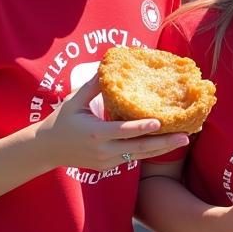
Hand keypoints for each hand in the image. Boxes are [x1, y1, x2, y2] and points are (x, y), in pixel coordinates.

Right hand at [38, 73, 190, 172]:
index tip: (160, 122)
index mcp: (94, 133)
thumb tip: (109, 65)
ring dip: (162, 149)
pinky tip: (165, 144)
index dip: (142, 127)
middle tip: (186, 136)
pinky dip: (148, 151)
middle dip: (164, 143)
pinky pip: (131, 158)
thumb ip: (93, 85)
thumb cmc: (61, 120)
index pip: (123, 131)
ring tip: (184, 139)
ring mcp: (106, 161)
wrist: (46, 149)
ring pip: (139, 155)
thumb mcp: (74, 100)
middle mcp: (103, 150)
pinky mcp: (107, 167)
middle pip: (138, 148)